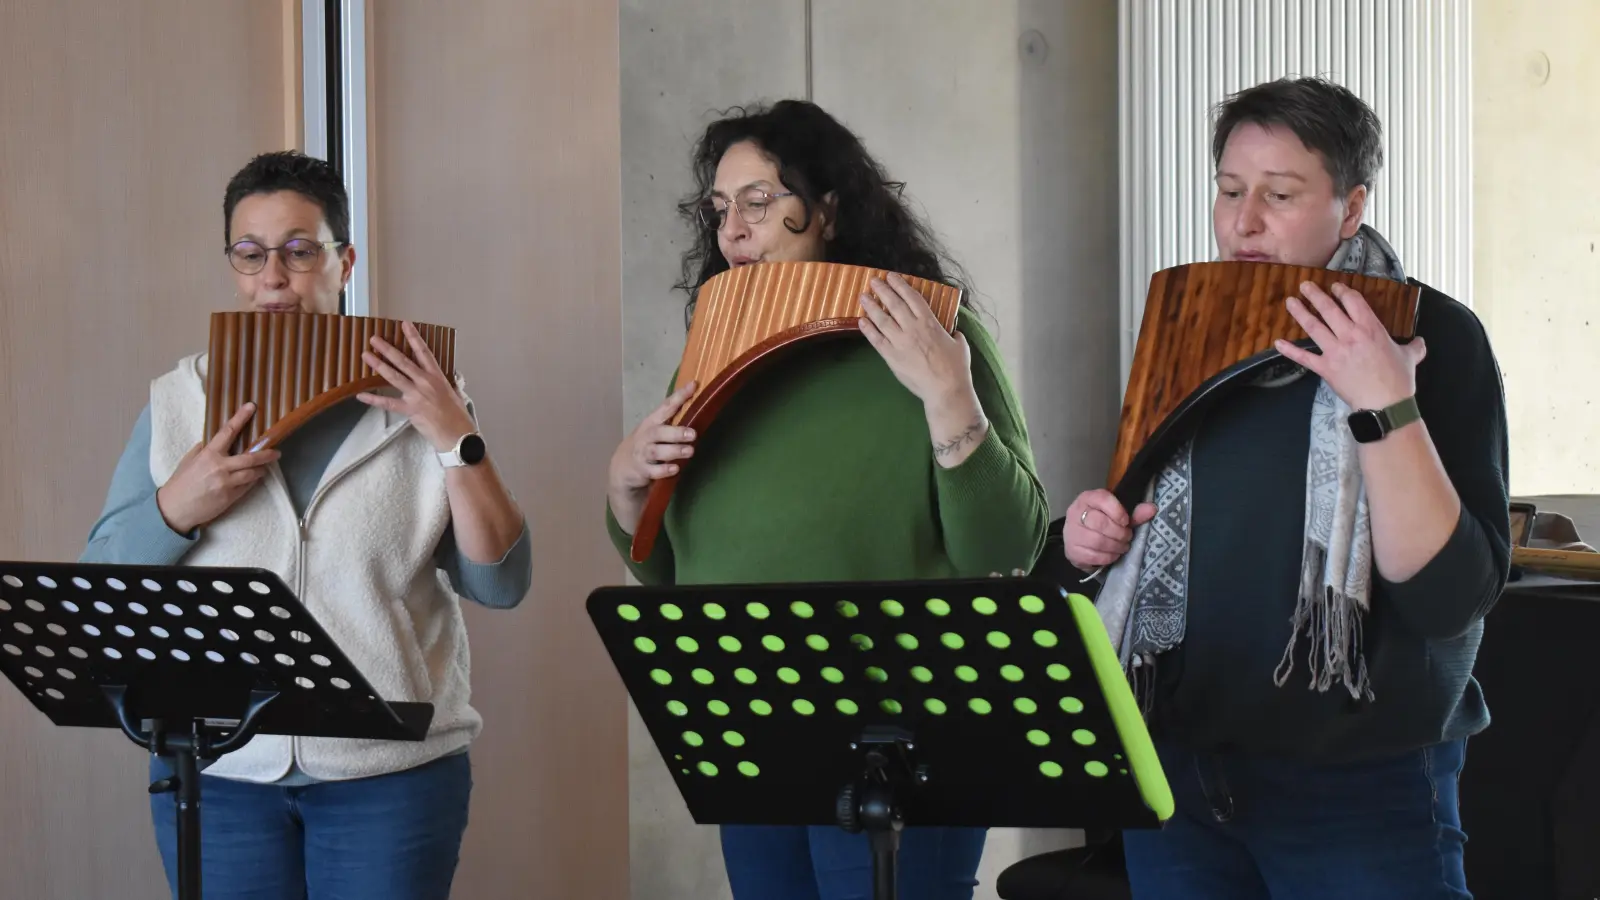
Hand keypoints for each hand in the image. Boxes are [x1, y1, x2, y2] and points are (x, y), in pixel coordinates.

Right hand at [156, 403, 281, 533]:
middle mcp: (220, 467)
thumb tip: (214, 439)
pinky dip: (253, 481)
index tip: (251, 407)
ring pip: (253, 473)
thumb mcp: (189, 460)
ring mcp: (227, 483)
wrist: (175, 509)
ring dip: (262, 469)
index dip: (241, 418)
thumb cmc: (181, 482)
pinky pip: (248, 487)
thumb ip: (203, 449)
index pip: (228, 432)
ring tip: (265, 466)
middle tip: (276, 452)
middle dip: (266, 454)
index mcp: (209, 455)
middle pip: (250, 458)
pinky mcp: (230, 497)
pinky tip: (254, 478)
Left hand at [357, 321, 477, 451]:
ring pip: (394, 376)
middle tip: (374, 339)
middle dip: (388, 349)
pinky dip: (374, 399)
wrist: (458, 435)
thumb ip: (450, 384)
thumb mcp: (456, 394)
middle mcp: (426, 382)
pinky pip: (388, 403)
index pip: (424, 352)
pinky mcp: (410, 410)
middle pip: (403, 361)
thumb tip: (451, 378)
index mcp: (438, 377)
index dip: (414, 337)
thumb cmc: (459, 417)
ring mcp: (416, 395)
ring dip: (378, 365)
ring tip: (366, 356)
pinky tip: (361, 395)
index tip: (405, 325)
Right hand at [608, 381, 697, 529]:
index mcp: (651, 422)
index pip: (666, 406)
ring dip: (674, 451)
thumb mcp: (653, 430)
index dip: (680, 396)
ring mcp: (642, 454)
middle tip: (693, 434)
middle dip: (676, 432)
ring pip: (656, 452)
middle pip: (658, 432)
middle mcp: (646, 436)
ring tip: (690, 451)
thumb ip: (670, 422)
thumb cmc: (645, 445)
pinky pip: (653, 471)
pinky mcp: (641, 470)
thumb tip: (698, 409)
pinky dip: (664, 470)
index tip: (694, 385)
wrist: (621, 468)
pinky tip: (675, 469)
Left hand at [858, 274, 974, 409]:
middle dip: (882, 290)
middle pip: (894, 304)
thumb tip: (953, 331)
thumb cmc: (956, 368)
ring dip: (871, 306)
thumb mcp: (960, 344)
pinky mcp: (891, 356)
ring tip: (863, 297)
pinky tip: (861, 321)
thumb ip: (954, 334)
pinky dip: (868, 329)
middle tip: (873, 281)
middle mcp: (912, 328)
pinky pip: (876, 340)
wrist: (945, 389)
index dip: (900, 285)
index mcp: (929, 322)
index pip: (912, 297)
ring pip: (882, 319)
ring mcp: (900, 342)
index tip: (891, 276)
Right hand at [1063, 489, 1156, 568]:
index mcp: (1087, 499)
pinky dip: (1108, 557)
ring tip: (1122, 546)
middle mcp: (1075, 513)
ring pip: (1097, 541)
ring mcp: (1071, 532)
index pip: (1102, 499)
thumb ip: (1135, 513)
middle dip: (1119, 533)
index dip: (1117, 511)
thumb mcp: (1118, 515)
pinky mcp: (1072, 550)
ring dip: (1115, 546)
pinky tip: (1113, 554)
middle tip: (1127, 536)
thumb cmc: (1102, 523)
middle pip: (1100, 523)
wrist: (1081, 540)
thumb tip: (1152, 509)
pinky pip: (1093, 556)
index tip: (1126, 521)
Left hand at [1275, 281, 1427, 411]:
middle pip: (1329, 309)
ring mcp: (1335, 351)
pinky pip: (1304, 357)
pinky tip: (1277, 342)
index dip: (1343, 291)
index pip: (1353, 302)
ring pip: (1313, 327)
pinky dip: (1290, 350)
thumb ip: (1414, 346)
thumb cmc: (1399, 380)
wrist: (1385, 403)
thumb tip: (1420, 342)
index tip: (1335, 287)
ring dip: (1300, 312)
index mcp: (1371, 328)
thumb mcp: (1411, 357)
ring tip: (1290, 302)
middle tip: (1304, 285)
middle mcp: (1350, 335)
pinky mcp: (1325, 368)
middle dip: (1315, 295)